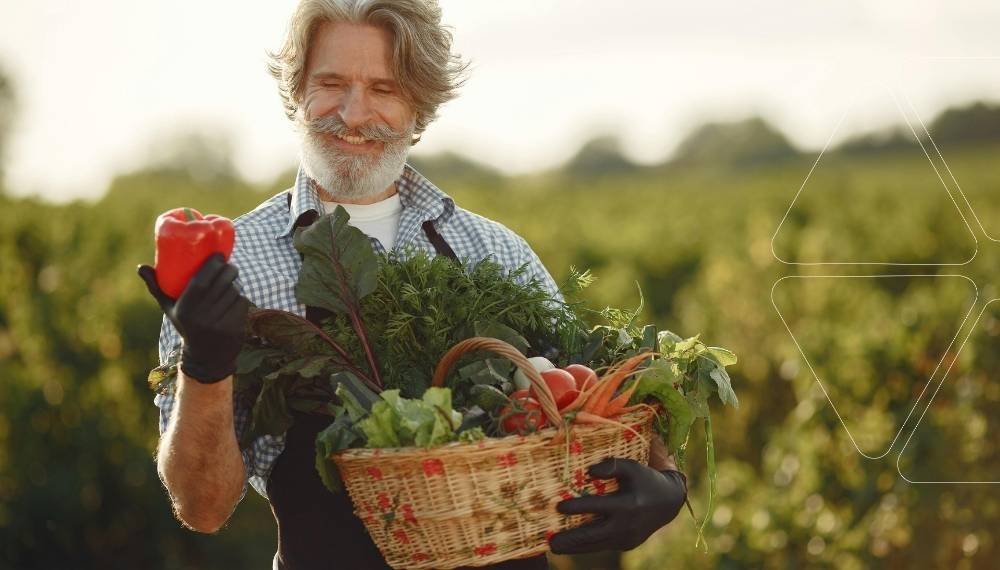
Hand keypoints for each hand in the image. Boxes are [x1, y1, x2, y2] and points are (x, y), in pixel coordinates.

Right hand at [138, 253, 248, 382]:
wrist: (205, 357)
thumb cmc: (186, 324)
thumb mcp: (169, 309)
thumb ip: (156, 287)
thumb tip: (140, 266)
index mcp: (185, 311)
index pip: (201, 282)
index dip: (212, 266)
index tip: (219, 255)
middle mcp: (201, 318)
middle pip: (221, 284)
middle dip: (229, 270)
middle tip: (229, 266)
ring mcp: (219, 325)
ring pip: (234, 292)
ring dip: (236, 284)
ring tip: (232, 282)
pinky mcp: (235, 329)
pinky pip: (243, 304)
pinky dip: (241, 298)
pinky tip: (236, 298)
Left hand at [549, 458, 686, 553]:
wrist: (668, 502)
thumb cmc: (645, 480)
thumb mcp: (632, 467)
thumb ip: (612, 466)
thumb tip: (589, 472)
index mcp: (628, 504)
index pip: (598, 507)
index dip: (578, 507)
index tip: (558, 507)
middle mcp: (626, 525)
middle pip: (594, 535)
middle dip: (571, 540)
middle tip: (550, 542)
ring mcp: (626, 538)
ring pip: (596, 546)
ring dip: (575, 547)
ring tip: (555, 547)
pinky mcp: (626, 544)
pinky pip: (602, 546)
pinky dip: (586, 546)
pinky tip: (572, 544)